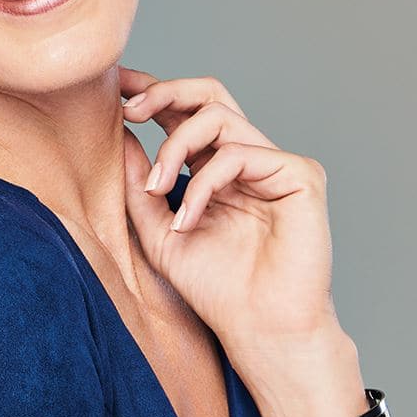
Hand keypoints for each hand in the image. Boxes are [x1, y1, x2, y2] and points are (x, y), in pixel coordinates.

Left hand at [119, 65, 340, 349]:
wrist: (258, 331)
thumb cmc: (215, 287)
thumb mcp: (157, 230)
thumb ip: (139, 182)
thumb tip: (119, 132)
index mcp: (213, 164)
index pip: (184, 111)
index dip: (151, 91)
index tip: (115, 85)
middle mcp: (245, 156)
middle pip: (208, 93)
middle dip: (163, 91)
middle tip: (128, 109)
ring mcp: (274, 163)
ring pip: (217, 116)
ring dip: (175, 147)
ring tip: (157, 188)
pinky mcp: (300, 175)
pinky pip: (239, 153)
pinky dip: (205, 181)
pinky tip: (188, 218)